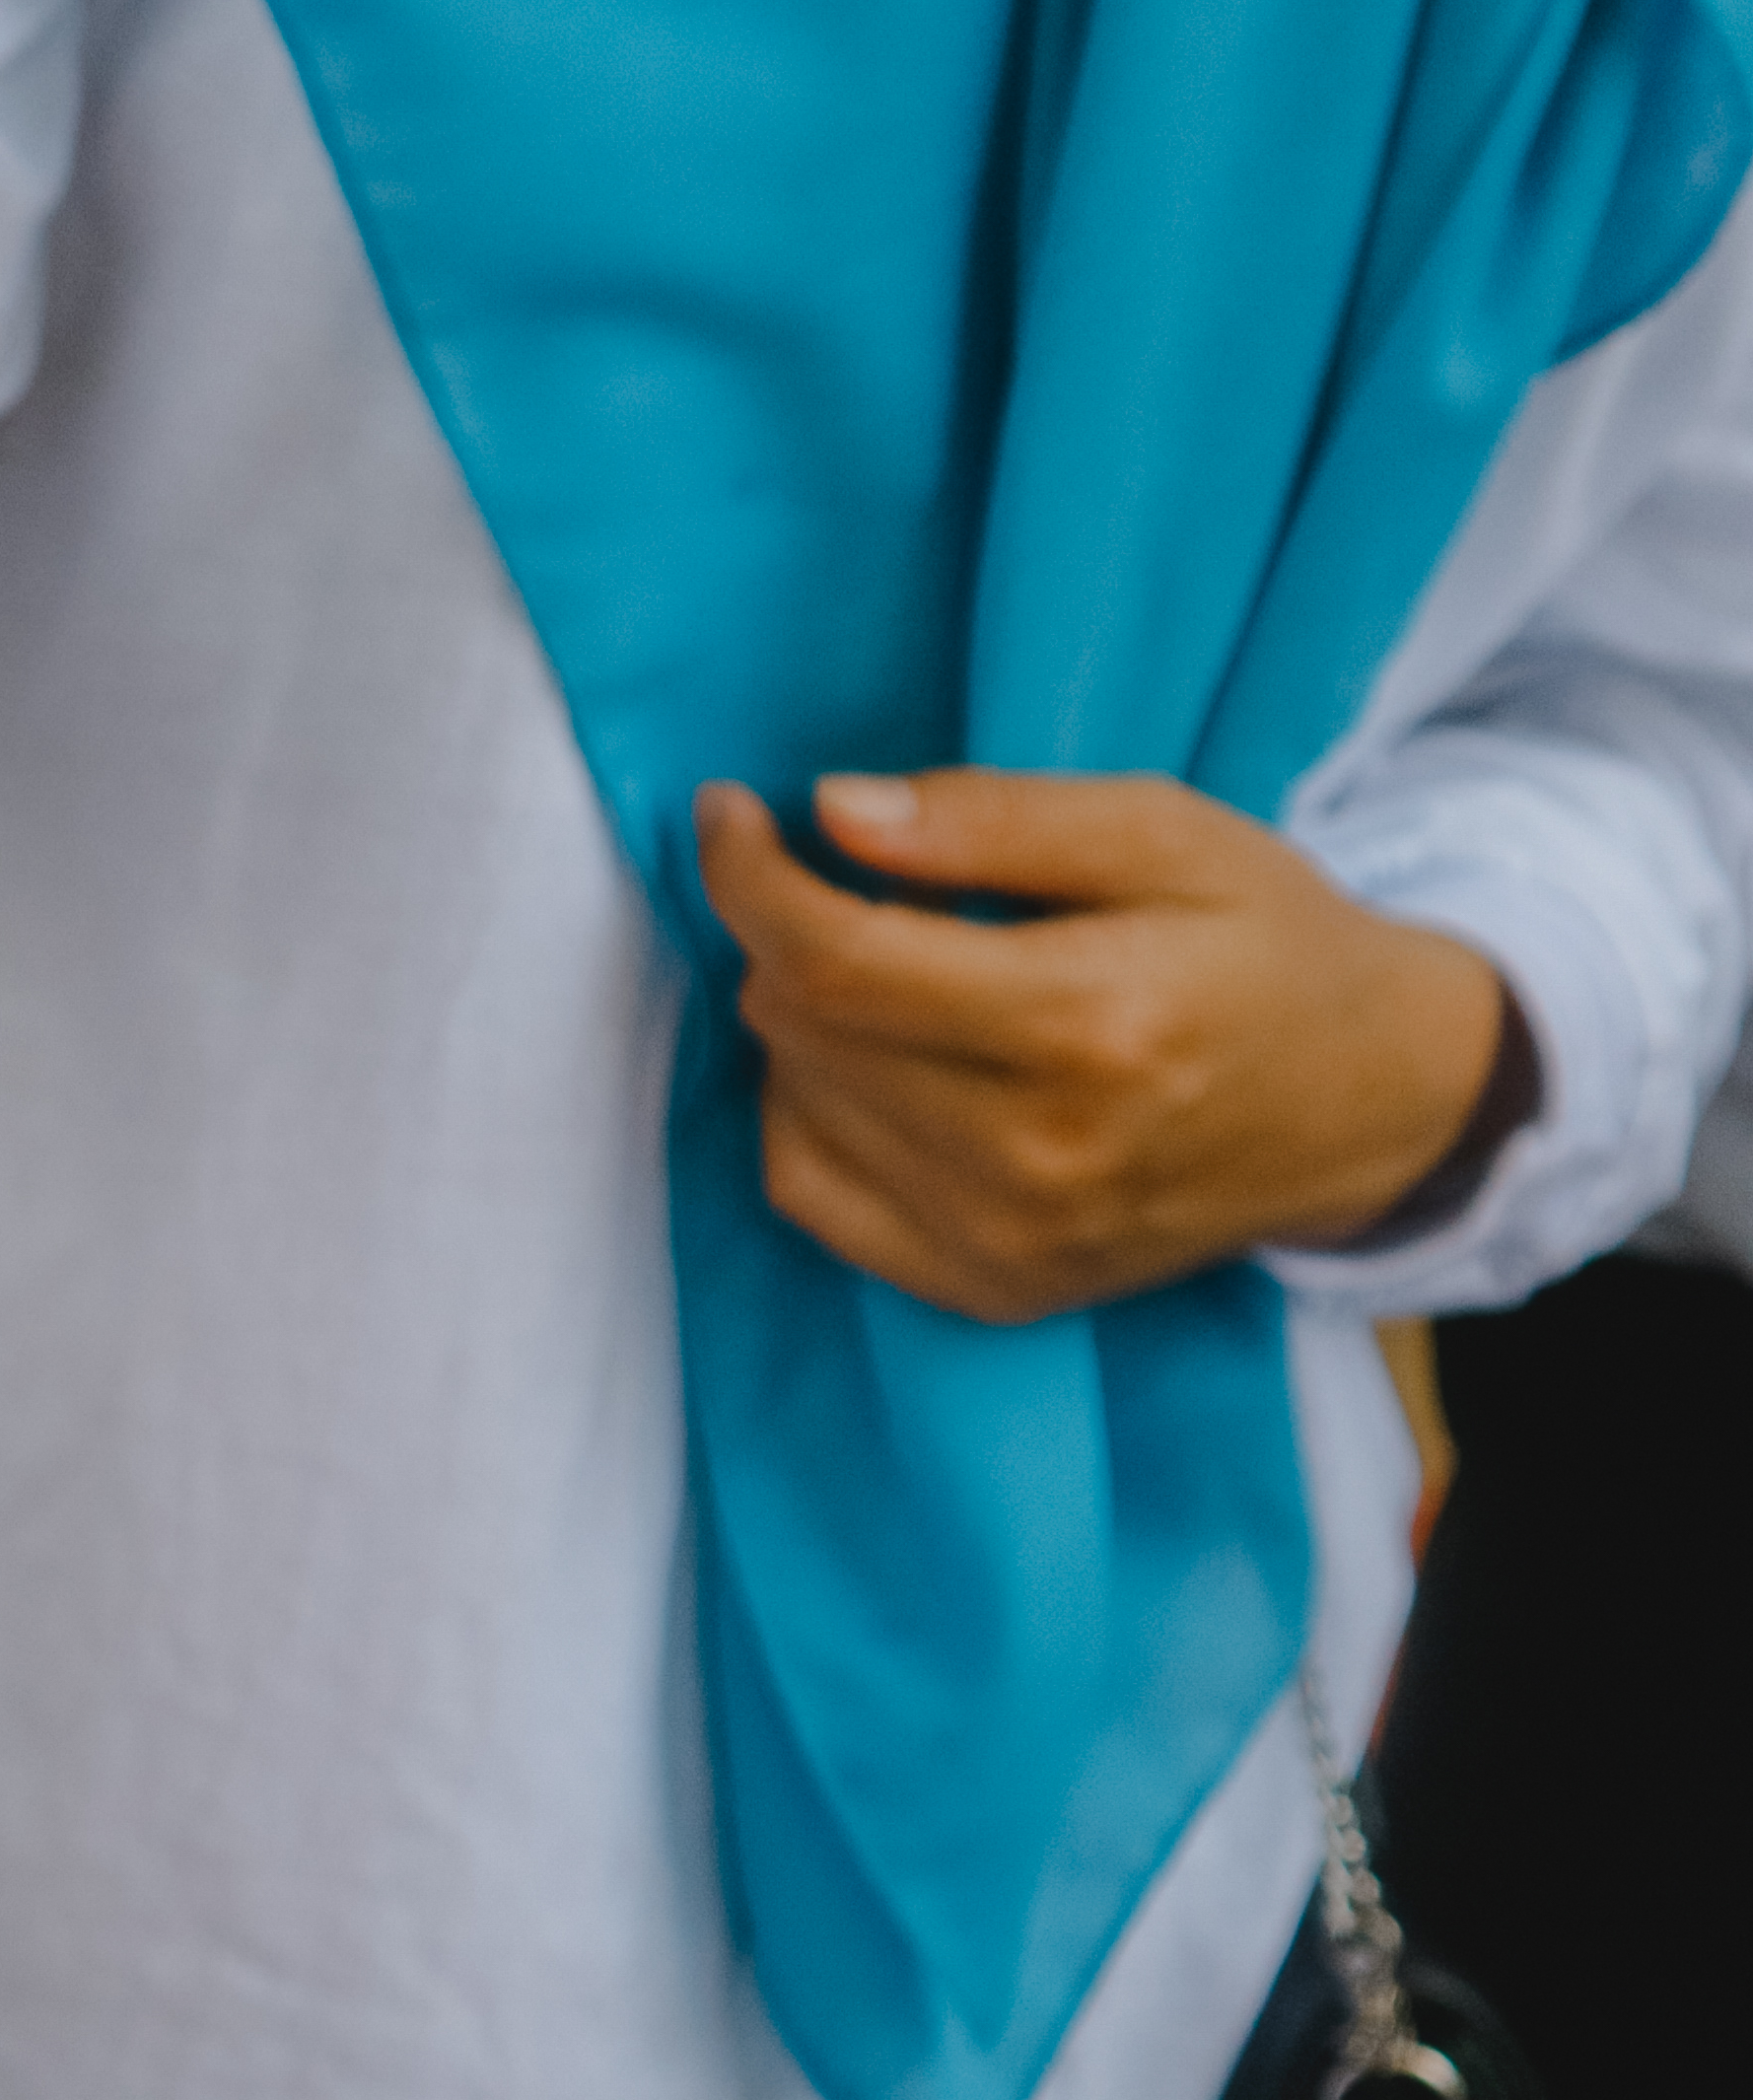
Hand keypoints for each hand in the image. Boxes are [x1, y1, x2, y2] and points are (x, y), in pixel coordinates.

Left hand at [691, 769, 1505, 1323]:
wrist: (1374, 1105)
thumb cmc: (1270, 947)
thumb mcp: (1168, 836)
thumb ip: (995, 821)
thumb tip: (830, 810)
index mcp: (1091, 1024)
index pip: (838, 959)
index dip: (752, 879)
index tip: (726, 813)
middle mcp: (1040, 1155)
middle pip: (807, 1028)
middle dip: (799, 937)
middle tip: (878, 893)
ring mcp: (1010, 1239)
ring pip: (797, 1102)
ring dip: (812, 1023)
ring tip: (910, 980)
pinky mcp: (991, 1289)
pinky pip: (811, 1191)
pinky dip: (813, 1111)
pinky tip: (882, 1065)